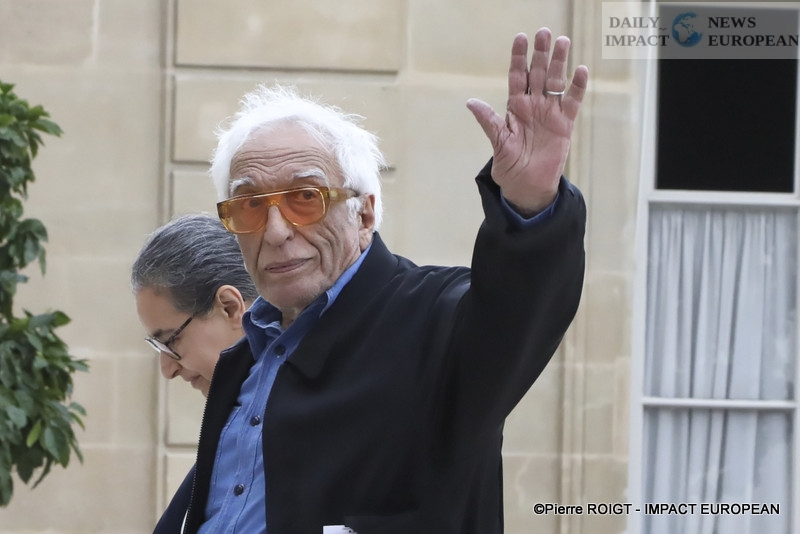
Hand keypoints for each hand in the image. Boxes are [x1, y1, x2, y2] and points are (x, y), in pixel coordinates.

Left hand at [467, 28, 588, 214]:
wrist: (527, 185)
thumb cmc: (509, 164)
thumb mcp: (497, 142)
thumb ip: (488, 121)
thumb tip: (471, 102)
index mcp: (515, 107)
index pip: (517, 76)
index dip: (519, 58)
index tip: (521, 38)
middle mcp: (533, 105)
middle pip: (538, 73)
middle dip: (541, 53)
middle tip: (545, 33)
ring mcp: (550, 113)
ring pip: (555, 82)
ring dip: (559, 63)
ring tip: (563, 42)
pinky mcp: (565, 124)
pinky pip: (572, 102)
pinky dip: (577, 87)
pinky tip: (580, 71)